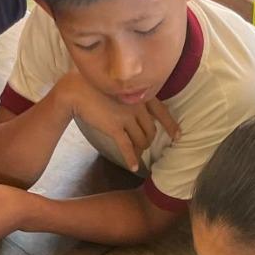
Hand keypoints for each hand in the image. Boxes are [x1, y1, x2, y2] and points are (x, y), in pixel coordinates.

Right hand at [59, 73, 180, 172]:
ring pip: (141, 139)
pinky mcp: (115, 127)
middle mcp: (137, 104)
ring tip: (137, 153)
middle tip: (144, 146)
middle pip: (151, 130)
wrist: (76, 90)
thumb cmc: (95, 88)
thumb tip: (139, 114)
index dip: (171, 125)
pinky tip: (133, 167)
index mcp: (140, 94)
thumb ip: (132, 98)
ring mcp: (127, 116)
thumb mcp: (120, 88)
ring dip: (141, 149)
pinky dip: (132, 158)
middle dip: (149, 141)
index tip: (178, 136)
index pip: (162, 111)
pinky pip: (127, 147)